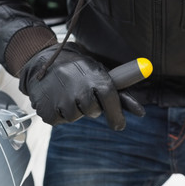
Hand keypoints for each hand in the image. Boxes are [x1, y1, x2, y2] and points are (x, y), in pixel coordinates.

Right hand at [19, 42, 144, 128]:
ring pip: (74, 117)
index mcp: (94, 75)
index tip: (119, 125)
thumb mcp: (99, 73)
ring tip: (66, 92)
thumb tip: (141, 112)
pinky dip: (57, 112)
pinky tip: (55, 97)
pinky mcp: (46, 109)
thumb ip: (120, 94)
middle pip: (92, 111)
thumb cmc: (77, 69)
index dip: (116, 114)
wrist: (44, 60)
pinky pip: (58, 120)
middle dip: (90, 107)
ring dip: (73, 109)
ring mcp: (61, 99)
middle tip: (82, 94)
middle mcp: (79, 87)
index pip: (109, 97)